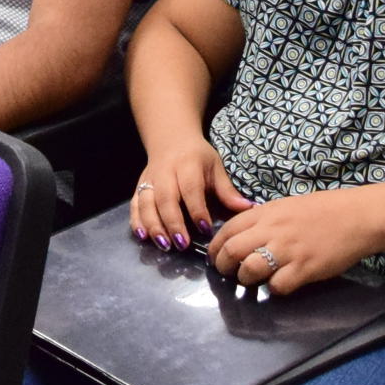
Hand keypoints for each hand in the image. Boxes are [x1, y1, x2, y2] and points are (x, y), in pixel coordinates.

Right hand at [130, 138, 245, 251]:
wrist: (171, 138)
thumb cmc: (197, 157)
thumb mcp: (216, 167)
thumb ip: (227, 191)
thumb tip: (249, 209)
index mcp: (187, 164)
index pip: (191, 189)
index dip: (197, 210)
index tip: (205, 229)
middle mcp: (165, 172)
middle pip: (166, 198)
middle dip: (173, 223)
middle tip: (182, 245)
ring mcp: (149, 179)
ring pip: (147, 203)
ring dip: (154, 225)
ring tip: (164, 245)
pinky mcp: (139, 186)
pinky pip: (135, 204)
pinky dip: (137, 221)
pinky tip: (143, 236)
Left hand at [203, 188, 381, 295]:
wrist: (356, 217)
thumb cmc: (323, 210)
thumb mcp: (285, 206)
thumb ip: (263, 220)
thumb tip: (243, 235)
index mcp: (265, 213)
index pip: (227, 230)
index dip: (216, 247)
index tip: (216, 258)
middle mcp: (272, 231)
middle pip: (232, 252)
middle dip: (224, 266)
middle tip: (229, 273)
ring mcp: (288, 250)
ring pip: (249, 270)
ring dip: (246, 279)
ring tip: (253, 280)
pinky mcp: (304, 268)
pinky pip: (278, 286)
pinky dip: (275, 288)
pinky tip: (281, 283)